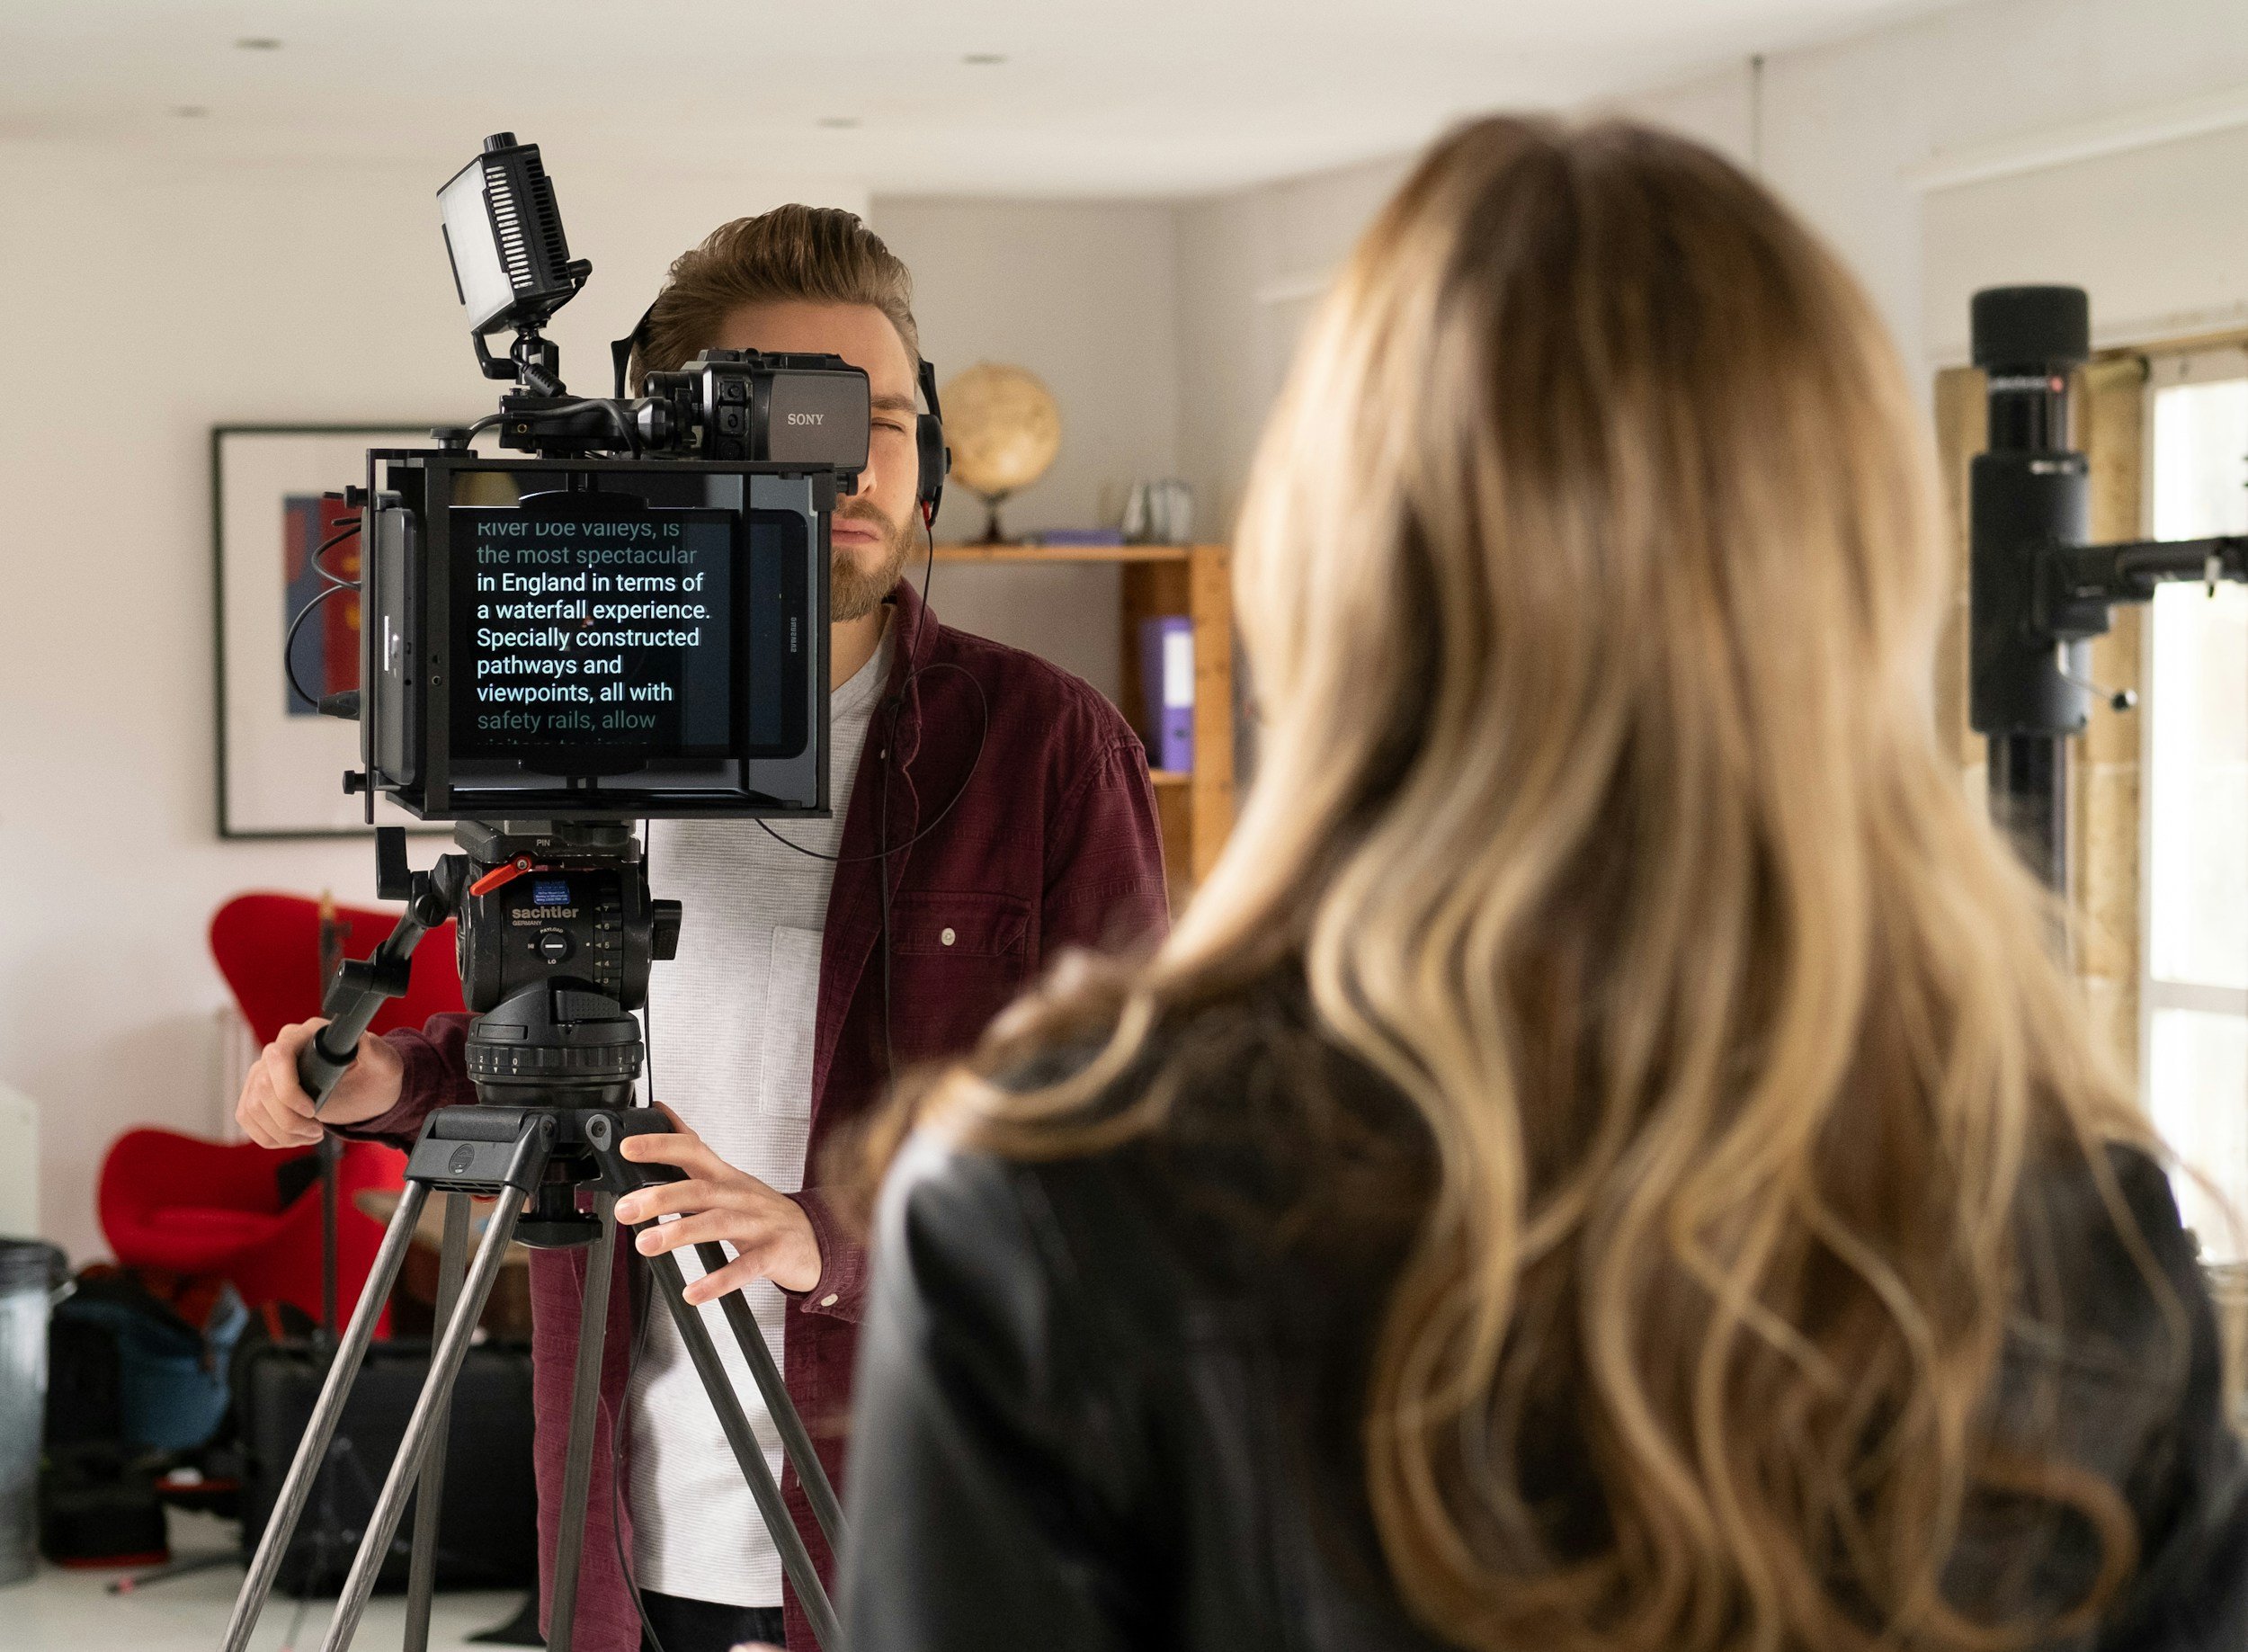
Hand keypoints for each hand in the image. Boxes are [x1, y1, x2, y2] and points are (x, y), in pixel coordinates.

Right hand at [235, 1019, 403, 1148]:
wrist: (365, 1090)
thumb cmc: (374, 1073)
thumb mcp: (383, 1063)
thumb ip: (376, 1052)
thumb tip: (363, 1040)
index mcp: (305, 1035)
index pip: (278, 1056)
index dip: (289, 1089)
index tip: (314, 1112)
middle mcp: (277, 1051)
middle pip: (262, 1089)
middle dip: (289, 1120)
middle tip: (317, 1131)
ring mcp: (262, 1073)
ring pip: (253, 1108)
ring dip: (282, 1132)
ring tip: (312, 1135)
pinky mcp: (255, 1094)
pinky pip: (248, 1119)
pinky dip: (270, 1137)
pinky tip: (295, 1137)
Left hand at [616, 1108, 821, 1297]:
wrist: (817, 1237)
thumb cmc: (764, 1210)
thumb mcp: (729, 1176)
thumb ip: (694, 1150)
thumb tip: (662, 1113)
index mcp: (726, 1177)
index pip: (693, 1151)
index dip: (661, 1146)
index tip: (628, 1147)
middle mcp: (740, 1196)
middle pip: (700, 1189)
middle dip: (660, 1196)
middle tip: (626, 1208)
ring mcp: (758, 1224)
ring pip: (717, 1224)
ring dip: (680, 1233)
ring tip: (646, 1244)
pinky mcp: (772, 1254)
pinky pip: (744, 1268)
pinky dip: (718, 1281)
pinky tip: (693, 1292)